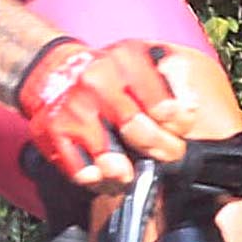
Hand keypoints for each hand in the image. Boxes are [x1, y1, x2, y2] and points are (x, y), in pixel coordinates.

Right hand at [16, 37, 182, 189]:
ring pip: (110, 161)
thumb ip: (169, 83)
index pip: (164, 106)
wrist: (52, 71)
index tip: (177, 131)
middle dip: (160, 151)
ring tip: (131, 169)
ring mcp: (74, 110)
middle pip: (139, 132)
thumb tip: (189, 112)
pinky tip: (103, 172)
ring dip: (126, 172)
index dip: (177, 125)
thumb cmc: (105, 73)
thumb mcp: (139, 63)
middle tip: (166, 155)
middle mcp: (98, 83)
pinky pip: (83, 173)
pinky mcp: (54, 132)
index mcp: (125, 62)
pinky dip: (98, 180)